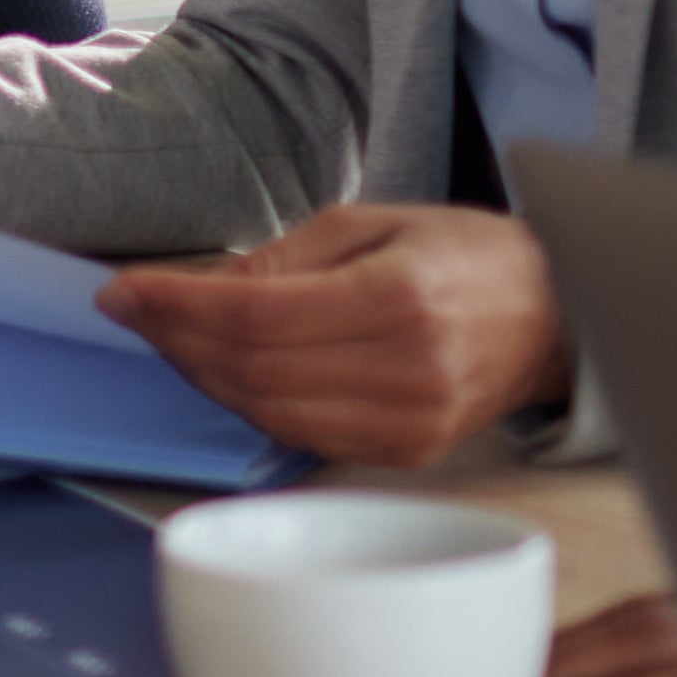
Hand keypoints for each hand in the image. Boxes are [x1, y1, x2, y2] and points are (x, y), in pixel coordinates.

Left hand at [102, 201, 572, 467]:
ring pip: (267, 412)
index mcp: (398, 300)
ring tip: (172, 337)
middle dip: (177, 341)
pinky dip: (251, 405)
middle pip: (252, 370)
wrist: (555, 314)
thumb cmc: (463, 255)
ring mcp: (408, 424)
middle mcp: (405, 372)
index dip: (175, 307)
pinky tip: (226, 371)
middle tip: (136, 309)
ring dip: (204, 376)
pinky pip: (301, 435)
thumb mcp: (374, 222)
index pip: (255, 317)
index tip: (121, 291)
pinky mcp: (406, 454)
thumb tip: (202, 292)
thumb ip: (286, 259)